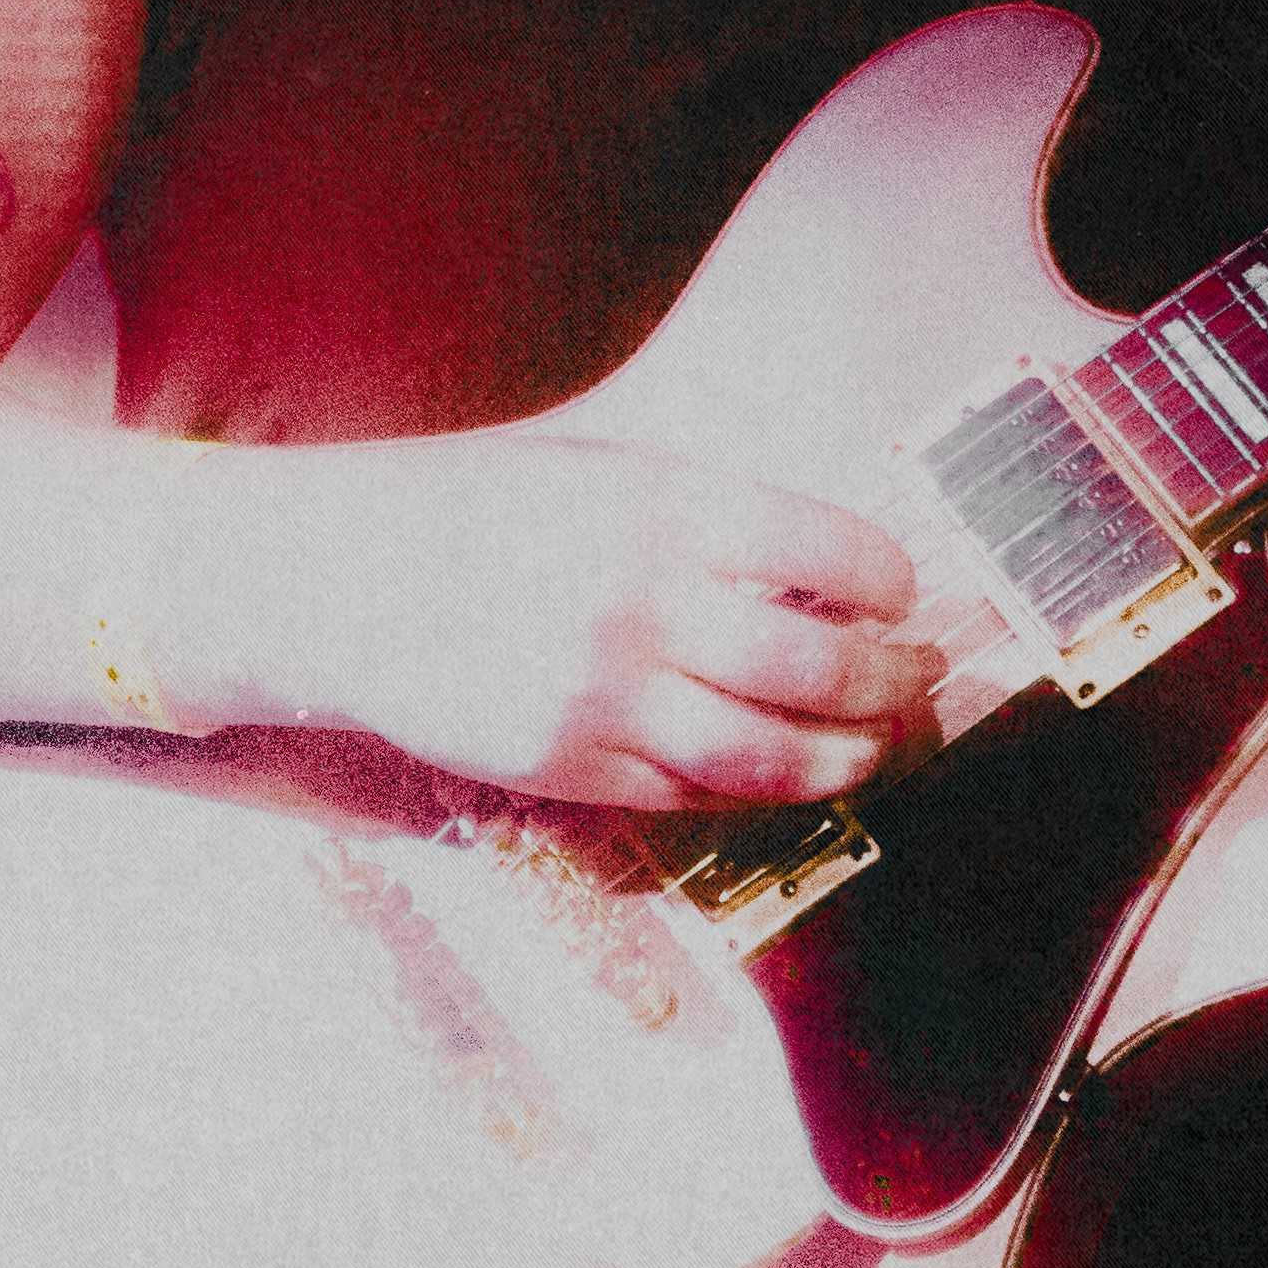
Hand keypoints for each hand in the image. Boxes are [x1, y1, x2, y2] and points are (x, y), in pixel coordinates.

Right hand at [187, 428, 939, 809]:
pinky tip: (787, 773)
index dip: (891, 584)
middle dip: (894, 683)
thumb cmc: (491, 508)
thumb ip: (715, 521)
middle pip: (818, 667)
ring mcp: (601, 695)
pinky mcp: (565, 766)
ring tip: (875, 746)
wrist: (346, 578)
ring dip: (846, 757)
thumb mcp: (608, 472)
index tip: (907, 597)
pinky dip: (757, 790)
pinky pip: (691, 795)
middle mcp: (642, 602)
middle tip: (921, 681)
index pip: (829, 553)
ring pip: (767, 753)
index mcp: (664, 507)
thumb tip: (840, 575)